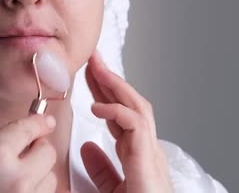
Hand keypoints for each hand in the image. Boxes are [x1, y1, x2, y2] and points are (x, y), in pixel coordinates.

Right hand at [0, 114, 57, 192]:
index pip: (28, 129)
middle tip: (24, 151)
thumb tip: (11, 147)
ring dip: (38, 175)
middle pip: (48, 153)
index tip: (44, 121)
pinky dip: (33, 192)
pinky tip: (14, 191)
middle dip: (37, 149)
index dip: (39, 123)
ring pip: (50, 180)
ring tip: (15, 178)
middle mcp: (17, 178)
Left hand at [81, 52, 172, 192]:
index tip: (88, 77)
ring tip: (96, 67)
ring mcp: (151, 152)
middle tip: (93, 58)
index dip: (106, 94)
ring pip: (138, 107)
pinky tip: (97, 106)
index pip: (122, 115)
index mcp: (138, 155)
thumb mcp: (112, 190)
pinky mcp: (148, 160)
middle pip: (131, 104)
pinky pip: (135, 125)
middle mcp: (148, 149)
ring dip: (116, 85)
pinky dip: (117, 111)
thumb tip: (87, 147)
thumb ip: (102, 169)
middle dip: (111, 79)